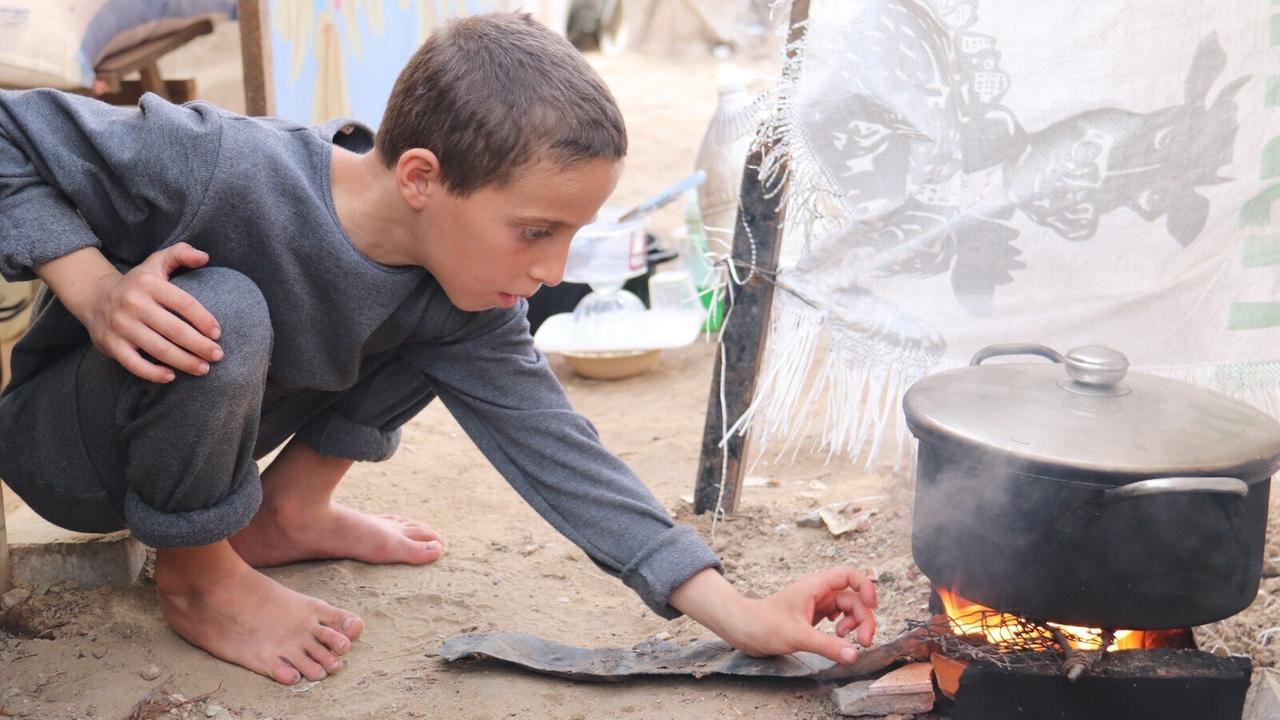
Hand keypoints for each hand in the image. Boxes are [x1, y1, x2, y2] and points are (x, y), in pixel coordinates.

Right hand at [79, 243, 222, 382]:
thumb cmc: (137, 283)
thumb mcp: (156, 262)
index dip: (204, 320)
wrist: (94, 297)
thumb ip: (180, 253)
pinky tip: (171, 376)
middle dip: (200, 345)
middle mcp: (133, 304)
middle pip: (174, 330)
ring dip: (184, 362)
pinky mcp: (111, 344)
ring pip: (158, 349)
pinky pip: (134, 364)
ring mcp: (121, 325)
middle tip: (218, 355)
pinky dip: (153, 373)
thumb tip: (204, 257)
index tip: (218, 334)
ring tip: (204, 368)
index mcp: (148, 284)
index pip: (184, 303)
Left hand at [670, 566, 877, 666]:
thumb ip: (827, 646)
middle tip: (863, 643)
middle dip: (863, 618)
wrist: (743, 629)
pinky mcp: (814, 616)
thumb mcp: (798, 636)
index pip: (850, 575)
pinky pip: (838, 619)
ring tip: (844, 640)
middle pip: (854, 598)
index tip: (873, 606)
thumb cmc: (765, 625)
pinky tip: (838, 638)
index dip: (866, 586)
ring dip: (855, 624)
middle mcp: (820, 591)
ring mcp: (817, 604)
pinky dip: (844, 629)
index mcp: (816, 585)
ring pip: (848, 609)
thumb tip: (854, 656)